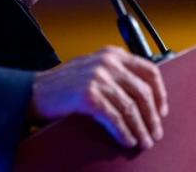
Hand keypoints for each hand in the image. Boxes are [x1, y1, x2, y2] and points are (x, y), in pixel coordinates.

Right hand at [29, 46, 167, 149]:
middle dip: (152, 117)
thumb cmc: (63, 84)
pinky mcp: (88, 95)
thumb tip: (143, 100)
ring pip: (131, 107)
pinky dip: (124, 131)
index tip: (161, 110)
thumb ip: (116, 75)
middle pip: (142, 92)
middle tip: (155, 133)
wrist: (34, 91)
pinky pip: (115, 117)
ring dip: (140, 128)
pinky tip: (127, 139)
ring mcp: (97, 77)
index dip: (160, 93)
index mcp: (111, 54)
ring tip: (143, 141)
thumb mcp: (93, 69)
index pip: (149, 70)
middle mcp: (107, 62)